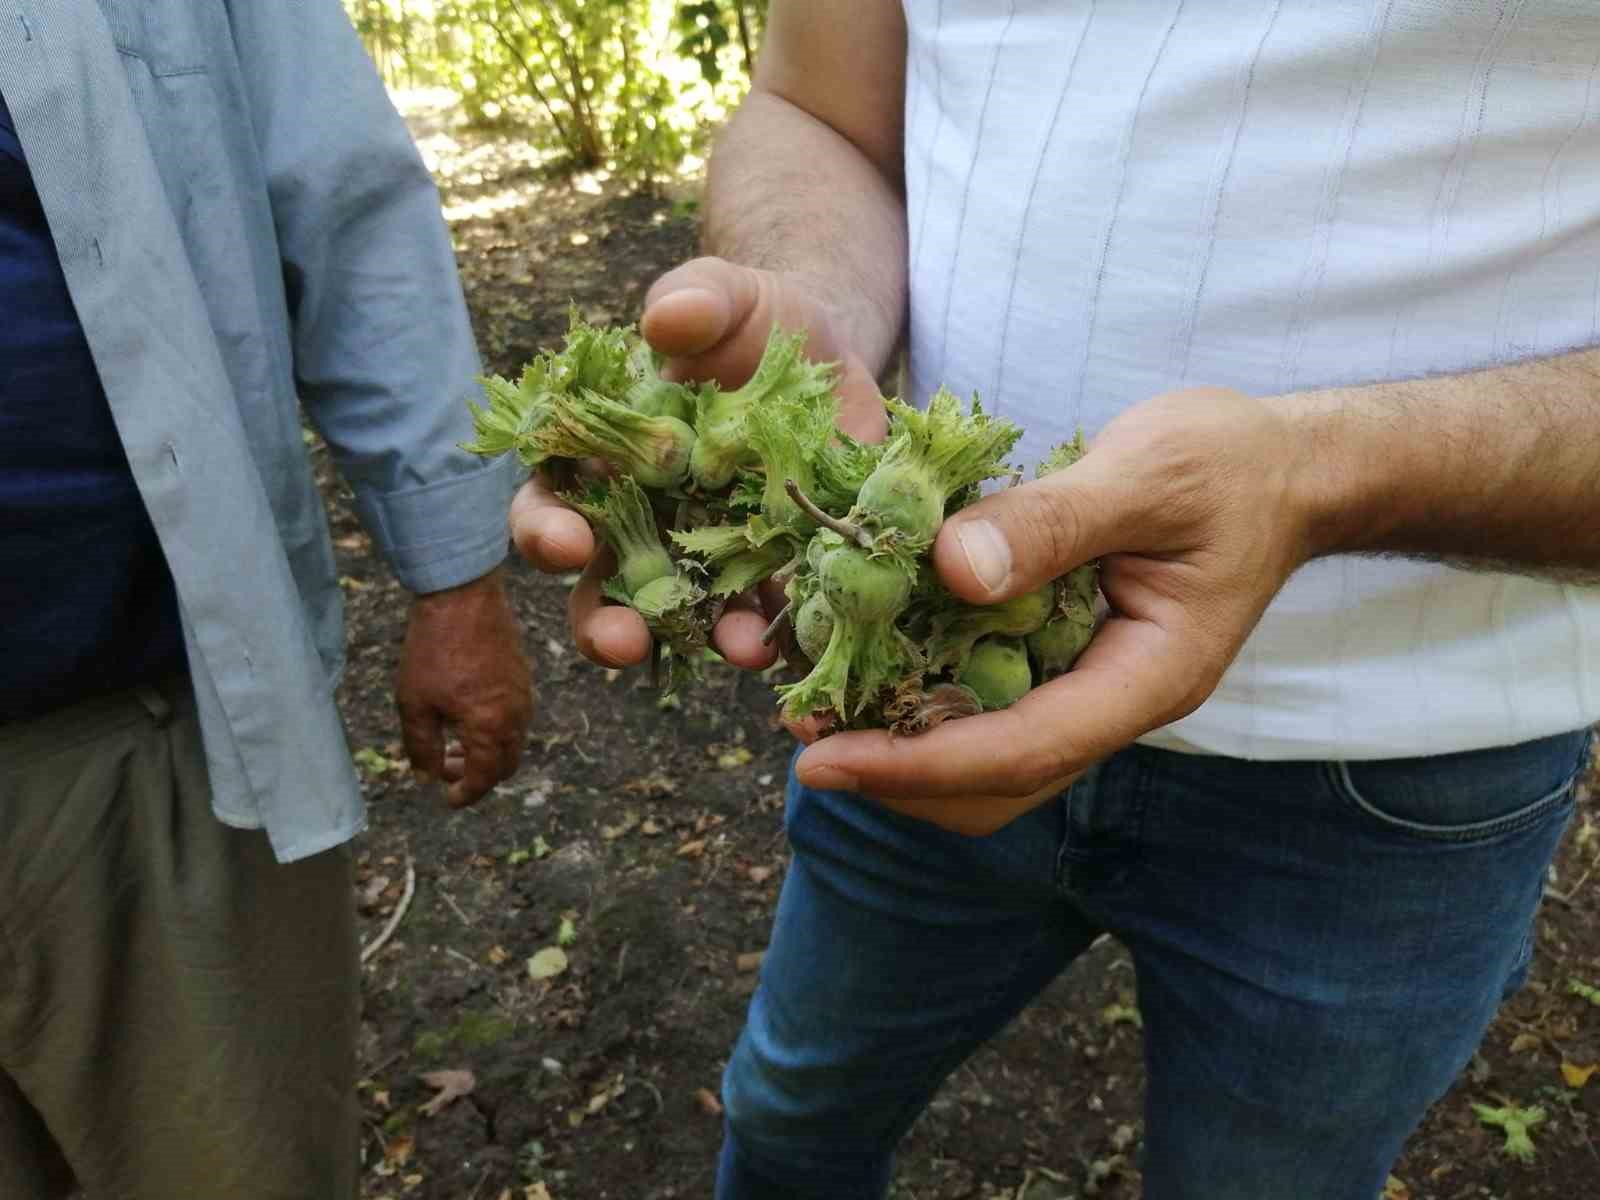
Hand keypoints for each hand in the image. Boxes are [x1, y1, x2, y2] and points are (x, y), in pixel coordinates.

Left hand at [395, 567, 534, 806]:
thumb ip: (421, 748)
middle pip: (505, 765)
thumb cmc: (434, 649)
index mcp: (491, 728)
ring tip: (453, 744)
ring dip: (486, 752)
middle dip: (477, 776)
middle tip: (446, 771)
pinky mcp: (522, 676)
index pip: (483, 779)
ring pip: (512, 741)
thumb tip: (427, 777)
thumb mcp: (415, 704)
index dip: (464, 795)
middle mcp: (516, 716)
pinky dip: (495, 730)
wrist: (462, 595)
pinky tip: (467, 715)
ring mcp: (524, 695)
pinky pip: (516, 717)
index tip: (446, 799)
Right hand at [508, 256, 888, 670]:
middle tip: (621, 640)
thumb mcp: (725, 292)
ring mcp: (706, 553)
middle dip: (605, 620)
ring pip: (685, 617)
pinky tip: (790, 637)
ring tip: (734, 649)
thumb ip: (693, 298)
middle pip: (602, 585)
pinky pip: (765, 611)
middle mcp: (642, 519)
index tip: (565, 542)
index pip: (551, 501)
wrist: (827, 351)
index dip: (546, 529)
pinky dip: (776, 629)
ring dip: (702, 640)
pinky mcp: (771, 566)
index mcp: (602, 456)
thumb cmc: (750, 320)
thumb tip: (663, 321)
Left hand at [792, 387, 1319, 835]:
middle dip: (896, 774)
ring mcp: (1086, 686)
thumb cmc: (1232, 467)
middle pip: (995, 784)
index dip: (919, 765)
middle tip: (802, 735)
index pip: (1023, 751)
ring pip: (984, 758)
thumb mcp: (1150, 474)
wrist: (1283, 470)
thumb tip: (951, 571)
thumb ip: (1056, 522)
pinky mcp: (1061, 657)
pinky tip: (866, 656)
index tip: (824, 762)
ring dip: (900, 745)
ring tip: (816, 704)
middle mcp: (1112, 702)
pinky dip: (920, 695)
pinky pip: (985, 701)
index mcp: (1147, 678)